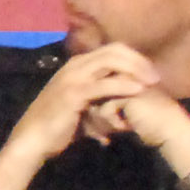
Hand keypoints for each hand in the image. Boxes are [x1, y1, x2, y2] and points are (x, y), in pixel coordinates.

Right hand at [4, 42, 180, 175]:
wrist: (33, 139)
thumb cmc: (56, 126)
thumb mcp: (79, 107)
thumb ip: (97, 101)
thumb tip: (116, 109)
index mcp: (76, 65)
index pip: (111, 50)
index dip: (134, 58)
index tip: (149, 73)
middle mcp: (75, 65)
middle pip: (115, 51)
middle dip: (139, 61)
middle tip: (156, 76)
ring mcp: (74, 77)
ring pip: (111, 61)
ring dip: (136, 69)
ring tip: (152, 82)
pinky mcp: (75, 93)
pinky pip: (105, 84)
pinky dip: (124, 86)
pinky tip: (138, 91)